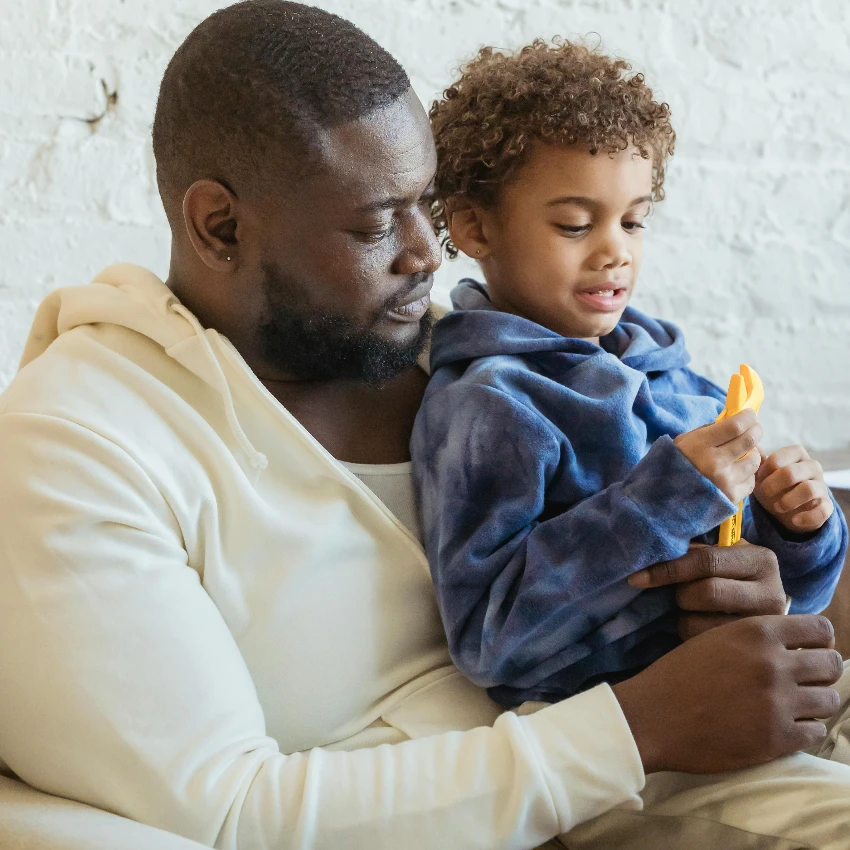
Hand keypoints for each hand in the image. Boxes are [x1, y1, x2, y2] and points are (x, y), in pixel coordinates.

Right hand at [613, 615, 841, 773]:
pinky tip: (783, 727)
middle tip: (804, 682)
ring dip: (814, 704)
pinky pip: (816, 732)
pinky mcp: (777, 739)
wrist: (652, 716)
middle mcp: (774, 663)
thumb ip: (756, 638)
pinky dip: (804, 731)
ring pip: (829, 700)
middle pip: (831, 664)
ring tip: (793, 707)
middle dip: (821, 673)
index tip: (807, 651)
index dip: (818, 640)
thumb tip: (794, 645)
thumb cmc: (677, 675)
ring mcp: (778, 702)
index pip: (820, 629)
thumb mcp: (716, 639)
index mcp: (757, 631)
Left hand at [629, 541, 785, 639]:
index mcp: (761, 560)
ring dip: (683, 617)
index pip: (706, 561)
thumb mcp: (721, 556)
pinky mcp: (751, 654)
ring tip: (691, 611)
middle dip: (681, 594)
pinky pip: (701, 645)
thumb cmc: (731, 576)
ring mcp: (764, 628)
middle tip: (678, 594)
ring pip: (699, 624)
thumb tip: (653, 553)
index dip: (668, 569)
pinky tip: (697, 628)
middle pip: (705, 593)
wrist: (763, 612)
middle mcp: (772, 594)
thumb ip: (696, 552)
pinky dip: (689, 635)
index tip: (637, 578)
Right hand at [674, 409, 762, 503]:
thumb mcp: (684, 442)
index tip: (749, 414)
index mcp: (700, 445)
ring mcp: (725, 481)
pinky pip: (751, 481)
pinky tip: (736, 474)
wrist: (664, 498)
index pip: (735, 426)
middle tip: (754, 429)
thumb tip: (733, 421)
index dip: (747, 417)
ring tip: (743, 455)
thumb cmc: (674, 465)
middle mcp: (715, 462)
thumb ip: (708, 431)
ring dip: (752, 454)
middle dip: (756, 431)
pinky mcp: (732, 498)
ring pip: (754, 461)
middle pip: (749, 440)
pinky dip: (746, 475)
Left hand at [754, 445, 833, 532]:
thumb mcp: (763, 474)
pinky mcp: (827, 506)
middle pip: (792, 472)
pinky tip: (794, 520)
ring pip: (809, 489)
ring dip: (788, 501)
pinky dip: (806, 517)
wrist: (789, 510)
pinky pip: (822, 511)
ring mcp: (822, 486)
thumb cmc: (774, 486)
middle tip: (765, 492)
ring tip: (777, 507)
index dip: (767, 467)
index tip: (759, 477)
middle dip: (773, 484)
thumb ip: (759, 461)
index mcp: (797, 455)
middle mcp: (813, 467)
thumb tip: (753, 446)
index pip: (784, 455)